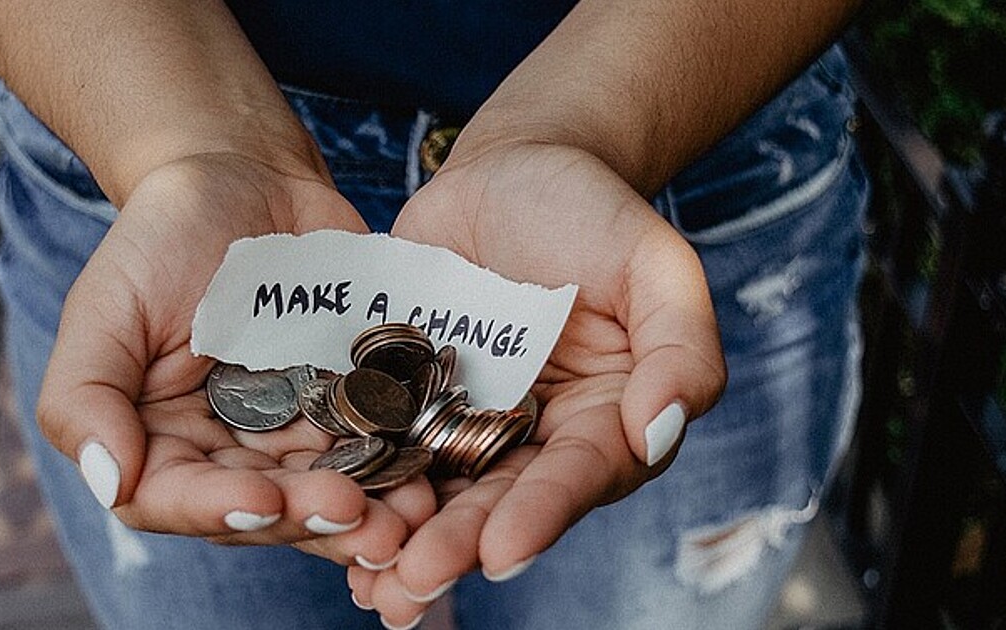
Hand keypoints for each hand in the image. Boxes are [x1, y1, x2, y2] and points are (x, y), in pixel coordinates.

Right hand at [36, 153, 436, 566]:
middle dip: (311, 519)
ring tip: (410, 517)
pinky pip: (379, 447)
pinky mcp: (352, 407)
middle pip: (265, 510)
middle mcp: (228, 454)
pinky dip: (404, 467)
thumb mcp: (105, 306)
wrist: (245, 177)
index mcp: (160, 442)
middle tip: (361, 518)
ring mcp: (295, 434)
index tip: (266, 501)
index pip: (177, 500)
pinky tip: (433, 477)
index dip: (220, 510)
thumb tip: (109, 481)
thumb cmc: (161, 238)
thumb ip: (85, 396)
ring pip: (328, 493)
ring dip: (371, 514)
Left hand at [351, 142, 726, 623]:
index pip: (578, 475)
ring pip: (436, 490)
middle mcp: (534, 437)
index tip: (502, 550)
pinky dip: (358, 482)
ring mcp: (465, 420)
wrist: (512, 168)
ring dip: (403, 539)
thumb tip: (660, 431)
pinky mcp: (407, 396)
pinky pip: (381, 444)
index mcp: (604, 419)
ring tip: (369, 583)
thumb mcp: (656, 264)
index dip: (542, 514)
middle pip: (499, 501)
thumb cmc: (594, 211)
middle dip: (458, 545)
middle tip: (414, 581)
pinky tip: (324, 518)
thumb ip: (681, 347)